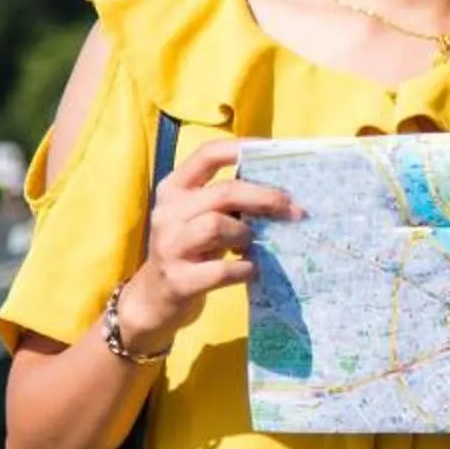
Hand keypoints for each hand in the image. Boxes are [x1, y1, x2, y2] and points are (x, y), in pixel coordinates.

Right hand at [113, 138, 293, 358]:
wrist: (154, 300)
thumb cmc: (191, 251)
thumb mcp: (200, 218)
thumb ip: (228, 201)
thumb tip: (283, 191)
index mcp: (174, 189)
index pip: (208, 154)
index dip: (244, 148)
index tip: (277, 152)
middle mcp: (167, 213)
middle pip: (224, 193)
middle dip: (265, 198)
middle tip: (295, 210)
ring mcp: (169, 247)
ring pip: (216, 226)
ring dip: (247, 234)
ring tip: (255, 244)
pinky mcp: (178, 280)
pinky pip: (222, 270)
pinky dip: (245, 269)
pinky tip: (251, 270)